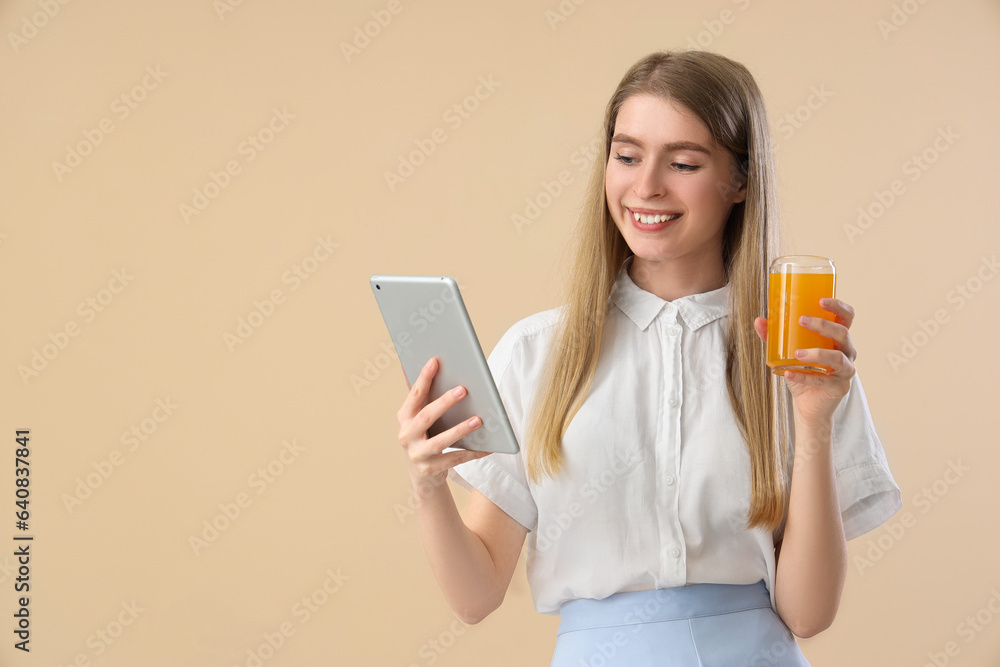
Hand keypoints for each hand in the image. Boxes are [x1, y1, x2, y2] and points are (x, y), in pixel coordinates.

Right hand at [396, 357, 491, 491]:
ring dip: (460, 430)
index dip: (424, 378)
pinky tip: (488, 447)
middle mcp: (406, 435)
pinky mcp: (430, 469)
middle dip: (444, 402)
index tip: (435, 361)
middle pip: (426, 417)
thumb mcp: (420, 418)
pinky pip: (455, 459)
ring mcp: (417, 454)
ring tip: (478, 420)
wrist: (421, 475)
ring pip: (440, 442)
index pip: (415, 394)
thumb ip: (426, 397)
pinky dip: (472, 452)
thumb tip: (434, 363)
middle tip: (463, 390)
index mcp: (404, 417)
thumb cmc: (425, 436)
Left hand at [754, 298, 857, 427]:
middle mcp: (846, 352)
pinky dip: (805, 377)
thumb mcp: (786, 352)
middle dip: (823, 325)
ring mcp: (845, 370)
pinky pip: (824, 381)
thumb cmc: (802, 372)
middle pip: (843, 333)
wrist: (807, 404)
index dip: (838, 306)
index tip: (821, 300)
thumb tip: (759, 320)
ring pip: (838, 358)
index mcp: (837, 338)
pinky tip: (789, 374)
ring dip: (817, 353)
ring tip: (796, 353)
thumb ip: (774, 337)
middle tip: (802, 320)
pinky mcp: (840, 388)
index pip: (846, 317)